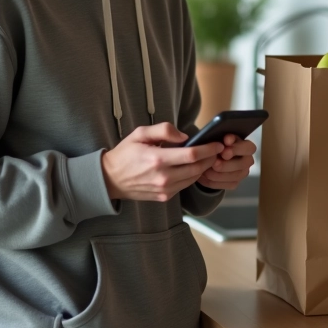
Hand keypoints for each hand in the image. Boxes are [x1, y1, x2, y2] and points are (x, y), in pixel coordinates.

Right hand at [101, 123, 223, 201]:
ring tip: (207, 158)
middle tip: (217, 150)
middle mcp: (163, 177)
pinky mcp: (164, 197)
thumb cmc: (125, 154)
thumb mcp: (140, 133)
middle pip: (197, 168)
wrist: (110, 179)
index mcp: (157, 159)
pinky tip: (193, 167)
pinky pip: (185, 185)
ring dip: (203, 168)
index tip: (217, 144)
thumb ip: (163, 130)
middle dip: (211, 158)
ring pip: (193, 178)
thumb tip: (185, 136)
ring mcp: (164, 189)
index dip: (208, 149)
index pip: (192, 154)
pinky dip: (192, 176)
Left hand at [197, 134, 255, 190]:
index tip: (225, 145)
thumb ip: (225, 138)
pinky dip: (213, 181)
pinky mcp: (234, 183)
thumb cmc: (216, 145)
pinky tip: (204, 177)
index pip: (249, 148)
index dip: (237, 147)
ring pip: (234, 176)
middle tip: (215, 163)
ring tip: (205, 170)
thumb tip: (228, 139)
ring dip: (218, 174)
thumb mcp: (220, 138)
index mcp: (246, 147)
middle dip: (227, 164)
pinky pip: (225, 185)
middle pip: (243, 164)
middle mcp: (247, 160)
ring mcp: (242, 173)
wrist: (209, 158)